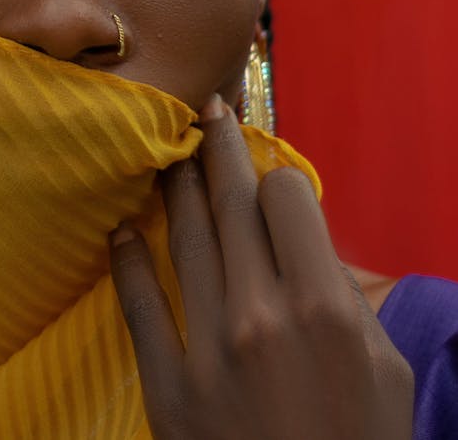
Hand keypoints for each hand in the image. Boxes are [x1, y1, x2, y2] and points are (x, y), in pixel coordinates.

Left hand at [109, 96, 413, 438]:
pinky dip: (126, 262)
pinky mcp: (168, 392)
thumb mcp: (384, 369)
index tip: (270, 173)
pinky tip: (119, 231)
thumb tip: (305, 247)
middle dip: (218, 148)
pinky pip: (138, 308)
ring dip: (174, 189)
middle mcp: (261, 316)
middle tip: (205, 111)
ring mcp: (208, 352)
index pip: (286, 196)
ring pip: (183, 239)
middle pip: (230, 204)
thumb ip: (346, 296)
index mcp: (324, 306)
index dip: (279, 176)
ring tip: (168, 157)